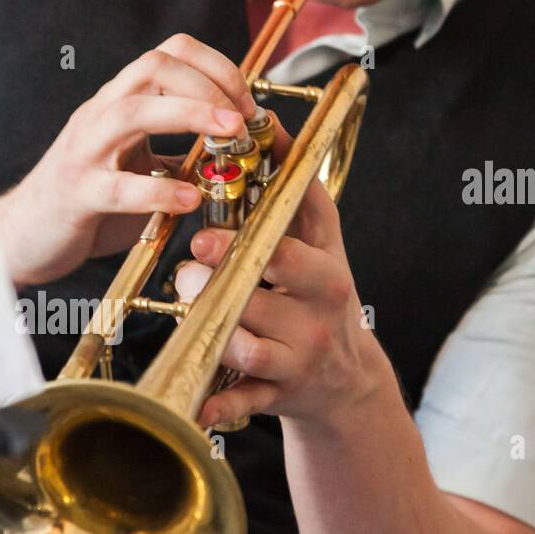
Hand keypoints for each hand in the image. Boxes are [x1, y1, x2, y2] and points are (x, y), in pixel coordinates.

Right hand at [0, 34, 256, 285]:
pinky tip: (189, 199)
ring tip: (228, 134)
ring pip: (133, 112)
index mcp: (117, 104)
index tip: (247, 103)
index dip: (216, 66)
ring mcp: (84, 153)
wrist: (21, 236)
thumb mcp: (137, 166)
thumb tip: (236, 147)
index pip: (168, 54)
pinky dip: (159, 190)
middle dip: (208, 83)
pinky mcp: (75, 195)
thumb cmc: (86, 203)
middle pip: (153, 68)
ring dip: (190, 114)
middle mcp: (99, 117)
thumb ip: (177, 152)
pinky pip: (118, 187)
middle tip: (243, 118)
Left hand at [174, 169, 385, 427]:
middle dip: (214, 287)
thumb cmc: (323, 295)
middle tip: (188, 275)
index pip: (288, 257)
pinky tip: (196, 405)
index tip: (204, 236)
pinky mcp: (276, 398)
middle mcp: (315, 321)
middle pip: (256, 303)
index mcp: (327, 278)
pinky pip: (242, 404)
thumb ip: (300, 190)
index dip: (243, 247)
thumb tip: (271, 126)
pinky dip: (218, 408)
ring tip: (189, 310)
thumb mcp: (324, 243)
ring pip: (244, 350)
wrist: (346, 378)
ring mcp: (295, 363)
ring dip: (209, 332)